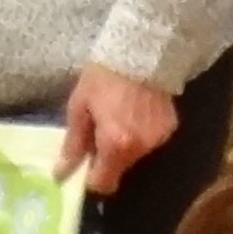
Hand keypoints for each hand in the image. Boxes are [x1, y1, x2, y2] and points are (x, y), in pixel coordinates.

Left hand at [56, 62, 176, 192]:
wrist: (141, 50)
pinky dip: (142, 134)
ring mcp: (158, 139)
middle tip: (101, 131)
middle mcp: (140, 148)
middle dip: (108, 158)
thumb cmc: (103, 77)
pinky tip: (137, 112)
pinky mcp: (170, 128)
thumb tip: (61, 174)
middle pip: (120, 170)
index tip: (87, 162)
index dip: (92, 177)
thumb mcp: (80, 107)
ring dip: (125, 145)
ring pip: (136, 156)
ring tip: (120, 118)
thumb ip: (73, 144)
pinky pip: (150, 141)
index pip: (103, 184)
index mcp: (115, 145)